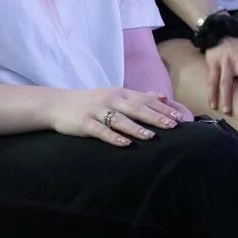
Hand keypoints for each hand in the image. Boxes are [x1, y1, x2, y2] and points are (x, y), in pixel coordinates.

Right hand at [51, 88, 190, 147]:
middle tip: (173, 126)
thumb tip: (162, 97)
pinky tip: (124, 144)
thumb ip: (139, 96)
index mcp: (120, 93)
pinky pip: (101, 130)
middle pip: (137, 108)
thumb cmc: (91, 101)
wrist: (57, 104)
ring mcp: (97, 110)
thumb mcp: (115, 95)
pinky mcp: (85, 123)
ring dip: (136, 128)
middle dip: (155, 117)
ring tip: (152, 137)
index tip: (180, 118)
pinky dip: (113, 137)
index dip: (163, 109)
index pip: (145, 100)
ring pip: (120, 119)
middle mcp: (111, 99)